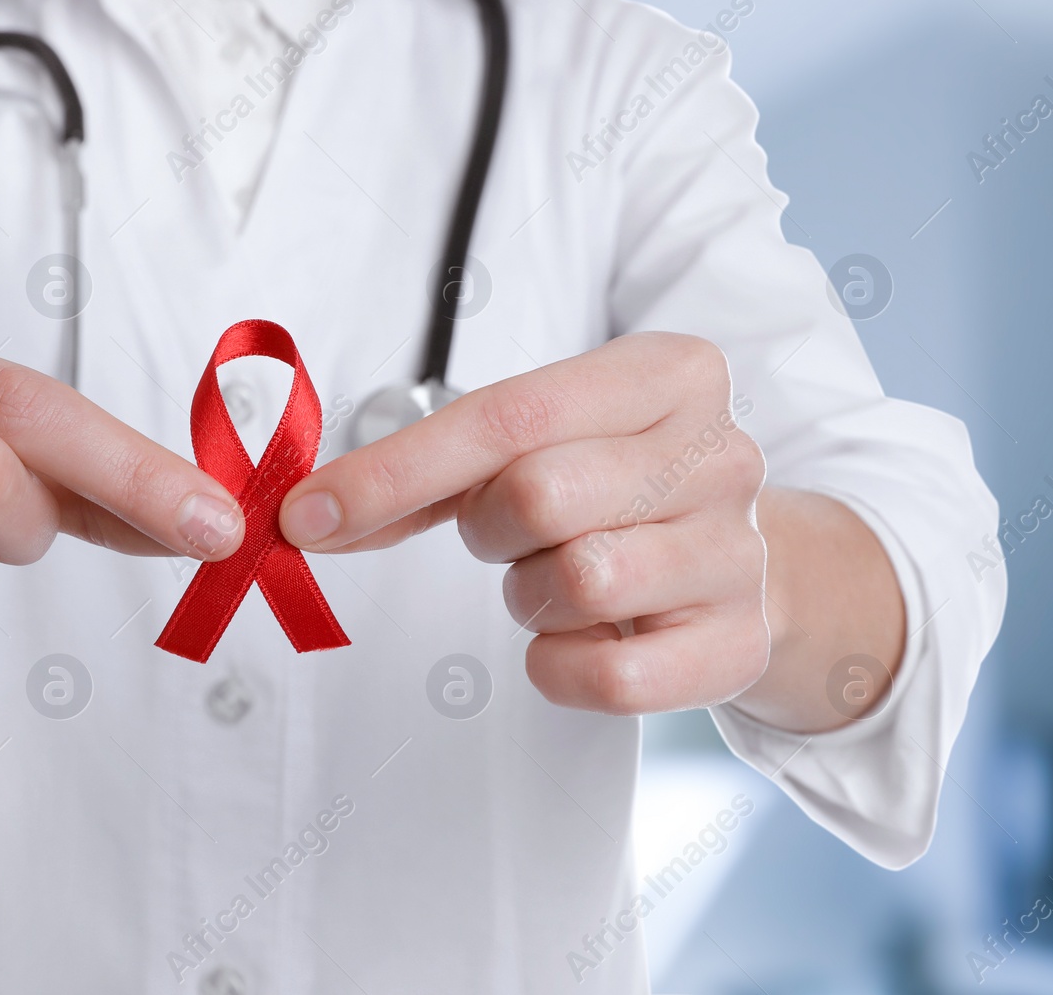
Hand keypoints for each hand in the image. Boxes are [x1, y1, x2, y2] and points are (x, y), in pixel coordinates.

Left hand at [279, 332, 770, 715]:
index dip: (394, 472)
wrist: (744, 565)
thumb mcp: (537, 445)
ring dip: (530, 597)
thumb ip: (427, 469)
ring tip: (554, 580)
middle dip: (489, 529)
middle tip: (507, 536)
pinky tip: (575, 639)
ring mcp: (739, 553)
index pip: (509, 416)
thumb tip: (311, 514)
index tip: (308, 514)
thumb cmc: (611, 490)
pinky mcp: (737, 647)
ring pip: (582, 582)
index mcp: (668, 374)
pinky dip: (561, 669)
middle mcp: (719, 454)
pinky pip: (611, 679)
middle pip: (541, 495)